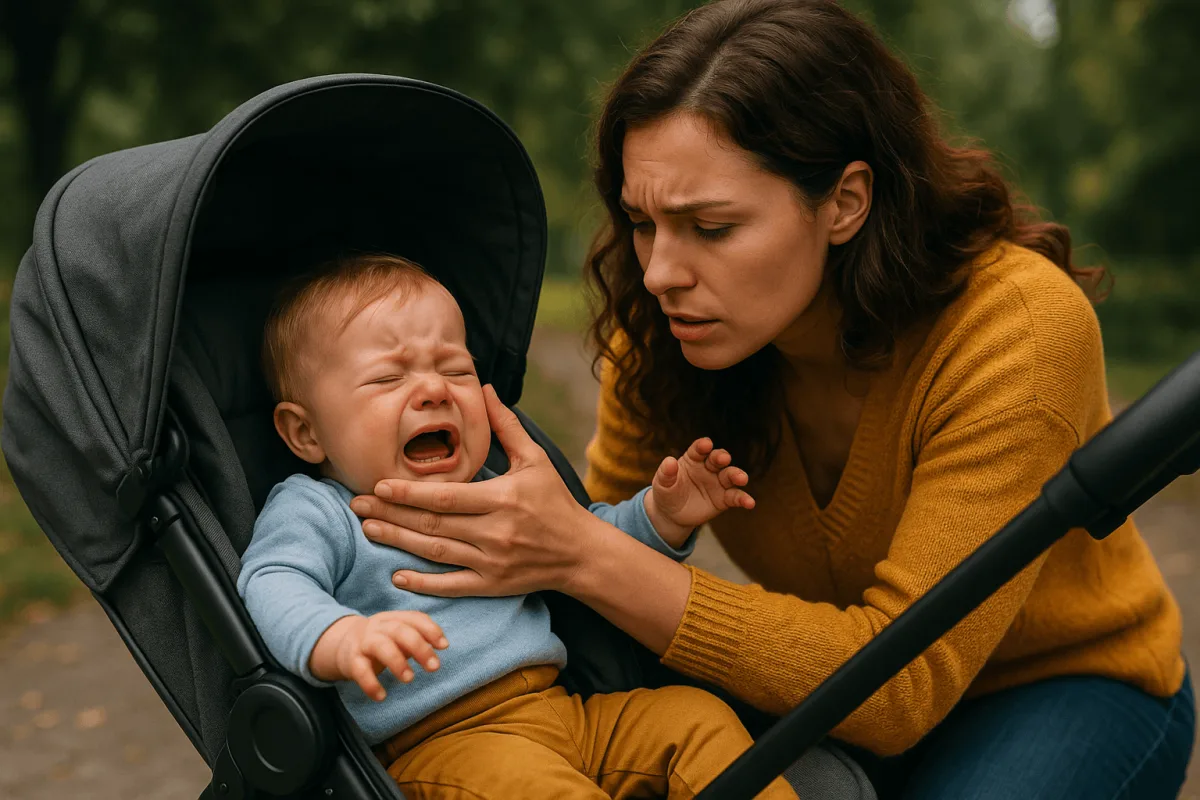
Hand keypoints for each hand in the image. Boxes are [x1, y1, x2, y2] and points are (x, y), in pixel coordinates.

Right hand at [310, 611, 447, 700]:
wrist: (342, 645)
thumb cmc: (380, 641)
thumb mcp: (398, 636)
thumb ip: (418, 638)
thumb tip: (441, 645)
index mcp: (393, 618)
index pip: (414, 618)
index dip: (430, 630)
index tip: (444, 646)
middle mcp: (378, 627)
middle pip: (400, 630)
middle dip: (420, 647)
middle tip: (434, 667)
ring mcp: (363, 642)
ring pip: (381, 646)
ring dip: (397, 662)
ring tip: (410, 679)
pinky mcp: (351, 660)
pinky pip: (360, 671)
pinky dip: (371, 684)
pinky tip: (381, 696)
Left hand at [348, 384, 603, 597]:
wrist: (581, 552)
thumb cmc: (555, 502)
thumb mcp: (535, 460)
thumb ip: (506, 426)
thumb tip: (486, 389)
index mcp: (503, 499)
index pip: (445, 496)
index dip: (408, 493)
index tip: (377, 484)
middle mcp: (495, 532)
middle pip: (432, 524)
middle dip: (391, 515)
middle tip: (356, 505)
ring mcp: (492, 562)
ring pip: (436, 552)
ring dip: (398, 542)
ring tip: (368, 529)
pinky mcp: (493, 586)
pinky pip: (452, 585)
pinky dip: (424, 582)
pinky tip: (397, 574)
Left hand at [644, 438, 753, 543]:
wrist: (671, 515)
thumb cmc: (667, 493)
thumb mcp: (662, 484)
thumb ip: (666, 473)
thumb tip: (669, 461)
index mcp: (692, 459)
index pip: (699, 449)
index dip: (702, 446)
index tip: (706, 444)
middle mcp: (708, 468)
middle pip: (717, 459)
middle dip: (721, 457)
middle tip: (724, 458)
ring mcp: (717, 483)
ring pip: (730, 475)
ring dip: (737, 475)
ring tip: (742, 479)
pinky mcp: (723, 499)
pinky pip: (735, 497)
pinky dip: (743, 499)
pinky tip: (750, 503)